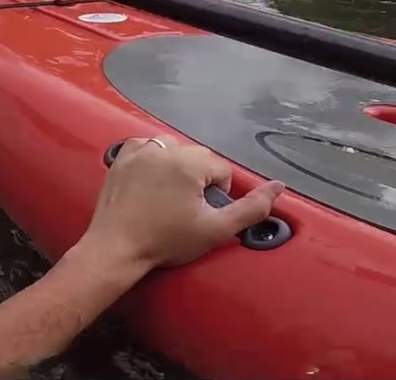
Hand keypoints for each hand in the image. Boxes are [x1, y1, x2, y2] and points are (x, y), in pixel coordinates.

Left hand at [77, 136, 284, 270]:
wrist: (116, 247)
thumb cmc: (166, 240)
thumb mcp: (215, 230)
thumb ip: (251, 208)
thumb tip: (278, 186)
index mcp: (190, 161)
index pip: (221, 170)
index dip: (218, 195)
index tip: (202, 214)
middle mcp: (164, 147)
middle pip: (197, 158)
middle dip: (198, 180)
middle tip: (184, 210)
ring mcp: (138, 150)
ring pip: (172, 150)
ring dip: (176, 168)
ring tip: (168, 198)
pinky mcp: (120, 158)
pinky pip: (145, 149)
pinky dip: (151, 161)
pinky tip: (149, 183)